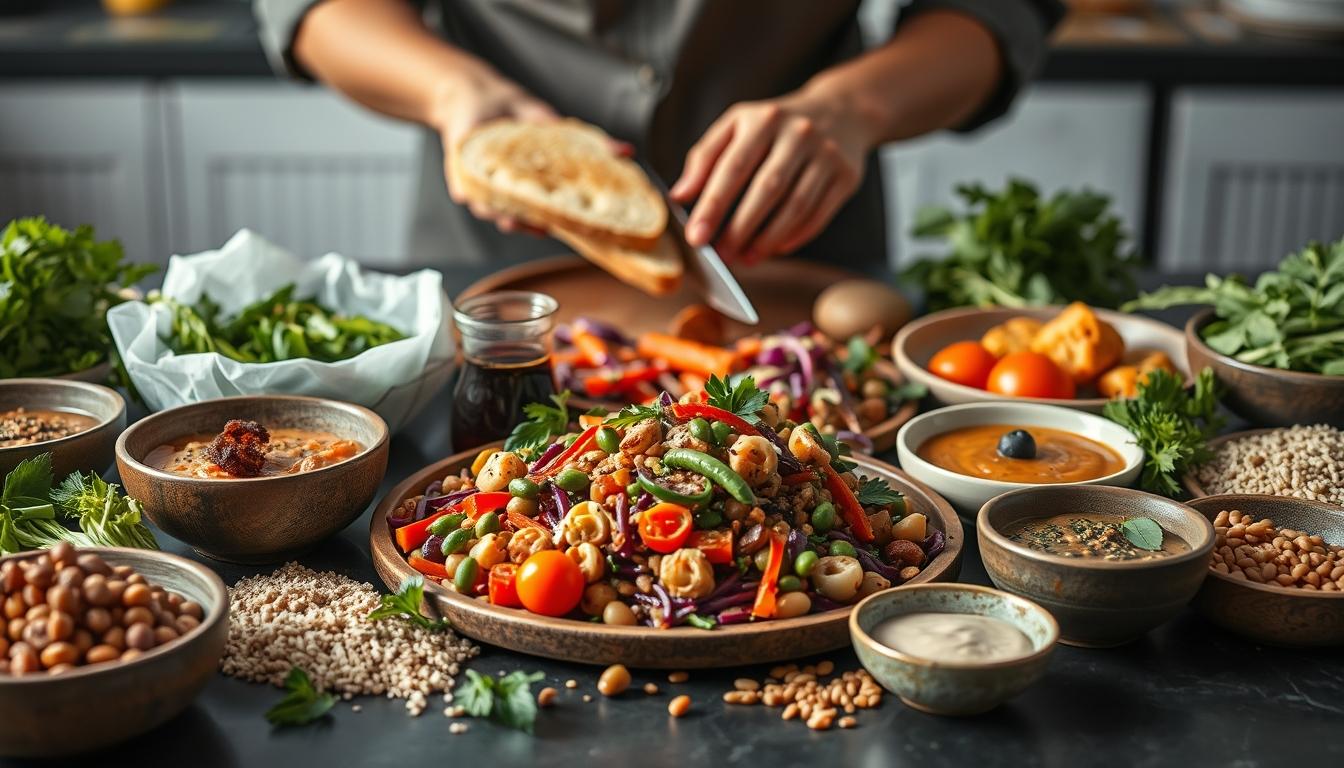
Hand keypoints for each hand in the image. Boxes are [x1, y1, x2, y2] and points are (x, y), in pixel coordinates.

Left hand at [435, 69, 632, 236]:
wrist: (479, 95)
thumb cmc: (518, 114)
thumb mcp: (557, 127)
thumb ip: (591, 143)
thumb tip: (626, 152)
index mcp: (532, 188)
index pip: (546, 214)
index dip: (557, 225)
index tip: (569, 229)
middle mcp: (508, 194)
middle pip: (519, 219)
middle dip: (528, 225)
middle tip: (539, 227)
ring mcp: (483, 189)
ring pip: (492, 211)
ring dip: (500, 216)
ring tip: (510, 218)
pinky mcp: (459, 179)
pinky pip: (466, 193)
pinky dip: (472, 195)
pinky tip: (477, 195)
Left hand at [670, 88, 873, 264]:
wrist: (841, 111)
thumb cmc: (776, 125)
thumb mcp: (737, 125)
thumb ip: (705, 157)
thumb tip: (679, 195)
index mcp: (763, 119)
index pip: (733, 167)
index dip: (713, 205)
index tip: (696, 236)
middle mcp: (798, 134)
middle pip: (766, 189)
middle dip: (740, 228)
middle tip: (720, 256)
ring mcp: (826, 155)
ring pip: (795, 206)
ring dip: (767, 239)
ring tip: (745, 258)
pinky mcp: (846, 176)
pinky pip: (818, 215)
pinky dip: (794, 237)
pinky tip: (774, 248)